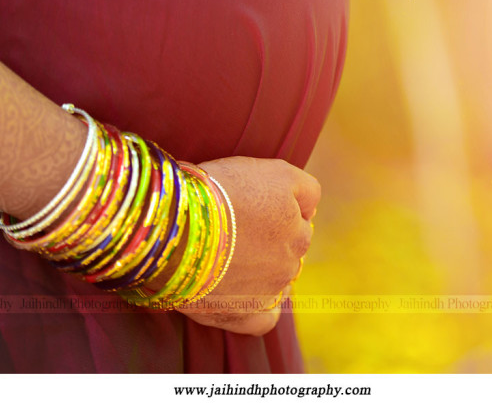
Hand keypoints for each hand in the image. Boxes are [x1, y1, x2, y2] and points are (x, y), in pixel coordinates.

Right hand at [174, 156, 319, 334]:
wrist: (179, 228)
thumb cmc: (221, 192)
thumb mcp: (274, 172)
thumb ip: (306, 190)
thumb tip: (312, 210)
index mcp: (299, 230)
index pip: (301, 218)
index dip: (274, 208)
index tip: (251, 203)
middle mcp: (291, 263)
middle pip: (289, 250)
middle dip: (269, 240)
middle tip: (234, 228)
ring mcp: (268, 292)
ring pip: (276, 281)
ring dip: (261, 271)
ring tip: (227, 257)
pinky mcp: (242, 316)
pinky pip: (263, 319)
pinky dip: (256, 309)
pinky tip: (241, 295)